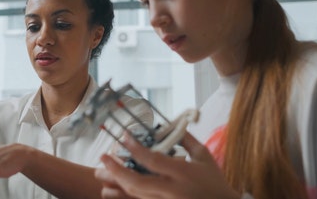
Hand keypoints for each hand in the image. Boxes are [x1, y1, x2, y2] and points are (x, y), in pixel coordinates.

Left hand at [95, 132, 238, 198]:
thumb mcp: (205, 157)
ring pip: (134, 195)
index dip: (135, 147)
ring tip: (101, 174)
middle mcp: (172, 190)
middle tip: (102, 158)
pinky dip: (124, 196)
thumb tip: (171, 123)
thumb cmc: (215, 182)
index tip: (123, 136)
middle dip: (116, 169)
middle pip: (137, 182)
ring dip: (116, 184)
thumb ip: (187, 140)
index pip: (152, 159)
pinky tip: (112, 190)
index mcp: (182, 173)